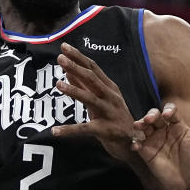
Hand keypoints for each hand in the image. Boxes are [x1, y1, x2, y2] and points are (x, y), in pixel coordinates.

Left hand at [51, 42, 143, 162]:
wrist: (134, 142)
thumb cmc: (115, 118)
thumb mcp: (100, 99)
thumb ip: (84, 86)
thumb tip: (67, 71)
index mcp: (109, 88)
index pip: (93, 68)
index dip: (79, 56)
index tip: (64, 46)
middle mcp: (110, 97)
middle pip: (92, 78)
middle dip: (76, 67)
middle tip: (60, 58)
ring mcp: (109, 113)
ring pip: (90, 99)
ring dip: (74, 91)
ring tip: (58, 84)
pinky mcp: (105, 131)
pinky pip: (85, 129)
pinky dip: (69, 130)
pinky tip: (55, 131)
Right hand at [132, 103, 189, 189]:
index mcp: (179, 126)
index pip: (171, 112)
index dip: (168, 110)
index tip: (168, 115)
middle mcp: (165, 131)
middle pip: (154, 116)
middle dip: (150, 114)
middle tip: (149, 119)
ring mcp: (155, 141)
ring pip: (144, 127)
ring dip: (139, 124)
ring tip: (138, 127)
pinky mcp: (148, 153)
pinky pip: (138, 144)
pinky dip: (135, 142)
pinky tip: (136, 146)